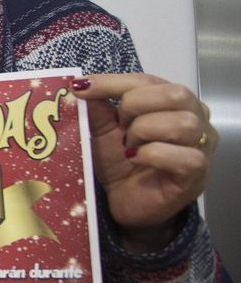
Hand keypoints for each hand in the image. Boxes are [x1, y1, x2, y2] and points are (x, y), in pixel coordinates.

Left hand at [71, 73, 215, 251]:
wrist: (126, 202)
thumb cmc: (121, 163)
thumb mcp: (103, 132)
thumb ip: (97, 109)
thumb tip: (82, 85)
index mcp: (172, 102)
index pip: (149, 80)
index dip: (114, 82)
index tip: (81, 86)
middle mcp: (195, 118)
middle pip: (175, 94)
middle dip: (136, 107)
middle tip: (119, 126)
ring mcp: (201, 145)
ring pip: (182, 123)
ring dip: (144, 133)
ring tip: (129, 148)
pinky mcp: (197, 172)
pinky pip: (182, 155)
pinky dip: (153, 155)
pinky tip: (136, 160)